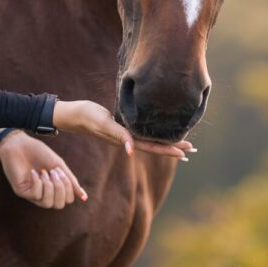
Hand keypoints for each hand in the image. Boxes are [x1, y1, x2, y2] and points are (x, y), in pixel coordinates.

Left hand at [0, 130, 88, 208]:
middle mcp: (43, 194)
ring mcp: (32, 194)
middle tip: (53, 172)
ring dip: (49, 185)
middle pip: (59, 205)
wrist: (19, 144)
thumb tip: (84, 198)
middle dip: (60, 188)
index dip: (68, 187)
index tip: (59, 170)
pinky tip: (33, 172)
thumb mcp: (58, 165)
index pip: (67, 200)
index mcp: (54, 188)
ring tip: (43, 171)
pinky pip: (36, 195)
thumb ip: (70, 181)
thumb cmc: (38, 153)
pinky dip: (38, 182)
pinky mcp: (22, 192)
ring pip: (47, 203)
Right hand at [51, 99, 196, 161]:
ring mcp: (124, 134)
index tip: (185, 152)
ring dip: (165, 143)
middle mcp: (128, 139)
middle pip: (154, 145)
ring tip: (181, 145)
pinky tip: (158, 134)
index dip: (168, 149)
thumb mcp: (104, 124)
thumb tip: (132, 151)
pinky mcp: (121, 127)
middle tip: (192, 150)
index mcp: (126, 139)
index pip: (152, 146)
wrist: (75, 114)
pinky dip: (152, 135)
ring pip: (149, 140)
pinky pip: (140, 133)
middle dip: (173, 148)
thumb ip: (119, 136)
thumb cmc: (89, 116)